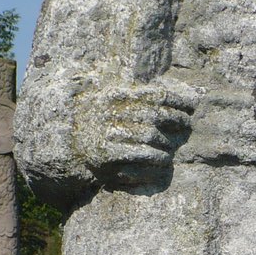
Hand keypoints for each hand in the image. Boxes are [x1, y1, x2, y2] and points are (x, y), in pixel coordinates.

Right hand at [77, 79, 197, 179]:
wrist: (65, 139)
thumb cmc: (96, 117)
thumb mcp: (112, 99)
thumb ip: (138, 96)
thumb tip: (176, 96)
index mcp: (116, 95)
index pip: (154, 94)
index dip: (177, 101)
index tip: (190, 106)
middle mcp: (112, 111)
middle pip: (154, 114)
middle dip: (176, 120)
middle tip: (186, 125)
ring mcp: (108, 133)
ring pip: (150, 135)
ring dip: (166, 142)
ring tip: (171, 146)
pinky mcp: (106, 154)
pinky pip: (140, 154)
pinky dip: (156, 158)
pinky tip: (162, 160)